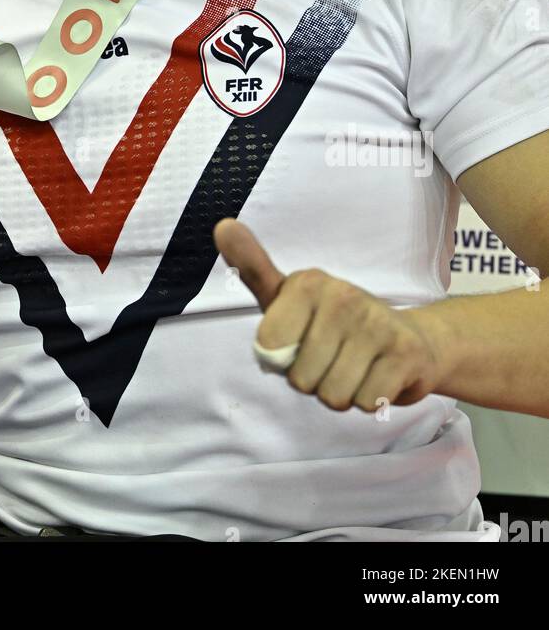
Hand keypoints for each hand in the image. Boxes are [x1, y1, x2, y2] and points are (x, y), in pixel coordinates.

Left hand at [213, 218, 445, 412]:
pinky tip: (377, 376)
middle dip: (313, 381)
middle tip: (332, 357)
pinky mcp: (405, 354)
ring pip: (333, 395)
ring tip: (353, 367)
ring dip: (341, 393)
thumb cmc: (331, 322)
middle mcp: (343, 296)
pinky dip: (369, 400)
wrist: (408, 339)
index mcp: (307, 282)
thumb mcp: (286, 296)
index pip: (268, 348)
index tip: (299, 341)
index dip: (280, 359)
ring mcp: (377, 323)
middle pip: (301, 379)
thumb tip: (221, 226)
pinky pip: (366, 403)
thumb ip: (252, 268)